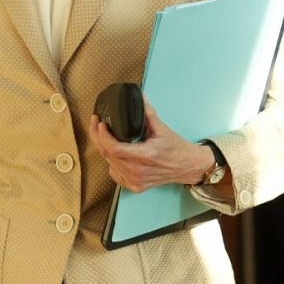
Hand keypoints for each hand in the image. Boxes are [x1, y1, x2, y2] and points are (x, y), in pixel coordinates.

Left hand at [89, 96, 213, 192]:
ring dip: (104, 149)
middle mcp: (138, 171)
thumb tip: (140, 97)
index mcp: (145, 156)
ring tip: (104, 136)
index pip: (114, 148)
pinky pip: (115, 174)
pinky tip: (115, 154)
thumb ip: (148, 113)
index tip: (101, 124)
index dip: (103, 136)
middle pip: (108, 155)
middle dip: (98, 138)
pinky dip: (112, 163)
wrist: (187, 166)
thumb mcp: (162, 128)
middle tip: (96, 124)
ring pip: (110, 164)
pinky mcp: (135, 186)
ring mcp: (136, 181)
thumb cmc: (176, 148)